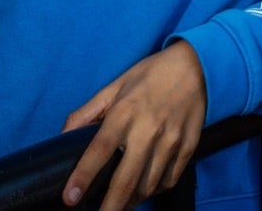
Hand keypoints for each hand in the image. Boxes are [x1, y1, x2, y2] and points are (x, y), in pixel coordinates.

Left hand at [62, 41, 206, 210]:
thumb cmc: (152, 74)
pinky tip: (144, 189)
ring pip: (148, 185)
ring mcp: (171, 140)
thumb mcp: (115, 85)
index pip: (99, 150)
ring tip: (119, 206)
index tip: (69, 199)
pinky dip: (155, 189)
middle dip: (109, 206)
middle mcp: (148, 129)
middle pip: (126, 179)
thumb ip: (87, 111)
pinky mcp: (189, 146)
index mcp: (125, 112)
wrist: (199, 65)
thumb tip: (62, 135)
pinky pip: (170, 178)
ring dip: (131, 201)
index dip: (82, 176)